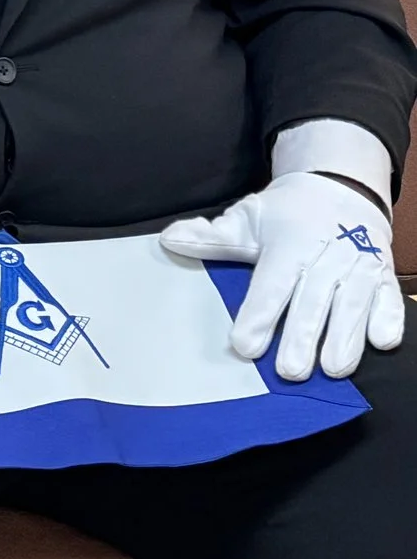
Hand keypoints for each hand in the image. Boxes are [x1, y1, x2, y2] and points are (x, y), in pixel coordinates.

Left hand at [160, 172, 402, 379]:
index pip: (272, 284)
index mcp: (289, 244)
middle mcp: (327, 255)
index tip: (243, 346)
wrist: (340, 187)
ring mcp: (359, 265)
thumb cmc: (286, 214)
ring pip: (352, 303)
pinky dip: (389, 317)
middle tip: (290, 371)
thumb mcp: (247, 219)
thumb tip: (168, 240)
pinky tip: (382, 342)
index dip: (258, 315)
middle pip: (313, 300)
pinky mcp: (382, 274)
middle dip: (302, 336)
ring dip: (344, 337)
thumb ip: (211, 237)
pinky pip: (389, 296)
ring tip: (332, 369)